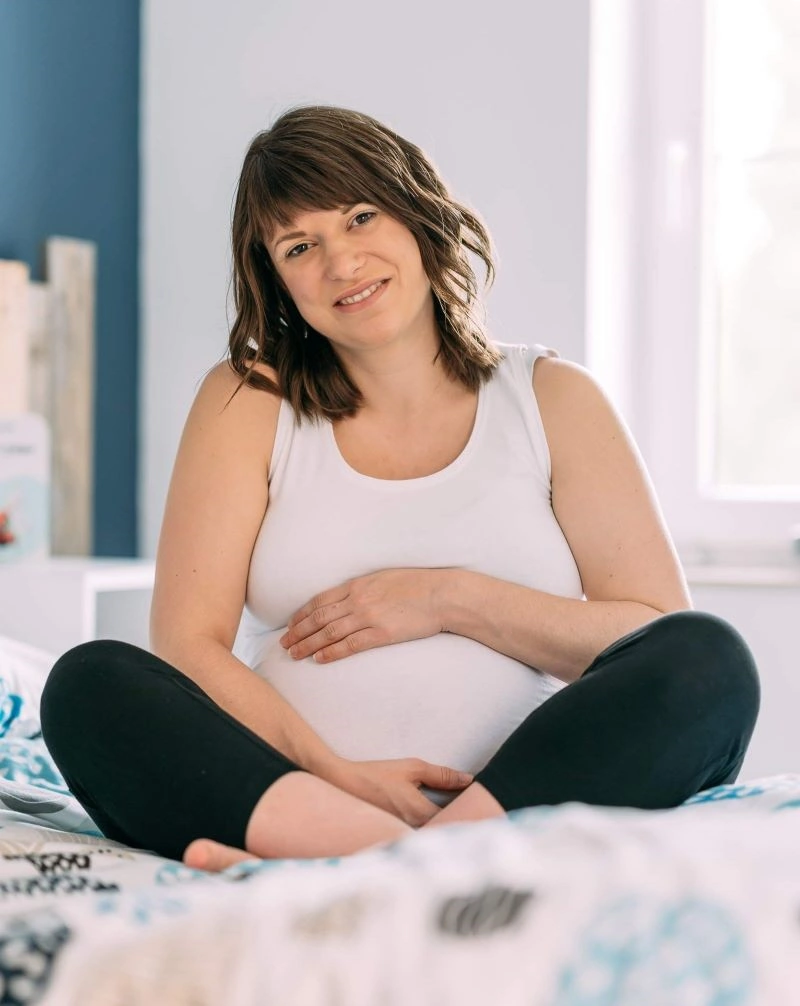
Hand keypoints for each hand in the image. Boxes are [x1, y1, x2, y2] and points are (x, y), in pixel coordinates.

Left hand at [279, 568, 448, 662]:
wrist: (442, 594)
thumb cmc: (418, 585)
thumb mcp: (384, 578)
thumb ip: (364, 588)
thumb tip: (349, 597)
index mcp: (358, 584)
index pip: (320, 600)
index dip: (302, 614)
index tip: (291, 624)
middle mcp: (358, 600)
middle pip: (318, 617)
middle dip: (298, 631)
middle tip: (284, 643)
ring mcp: (369, 616)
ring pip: (328, 632)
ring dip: (308, 645)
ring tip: (294, 654)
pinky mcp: (382, 633)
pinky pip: (350, 645)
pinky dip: (331, 653)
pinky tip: (319, 660)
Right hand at [328, 757, 473, 827]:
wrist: (342, 784)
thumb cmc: (377, 774)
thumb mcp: (412, 768)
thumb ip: (442, 775)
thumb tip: (469, 779)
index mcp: (419, 813)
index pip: (455, 820)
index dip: (470, 814)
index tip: (481, 806)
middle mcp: (412, 830)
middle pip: (445, 833)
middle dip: (459, 824)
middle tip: (472, 812)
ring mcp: (401, 837)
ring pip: (432, 837)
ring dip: (443, 829)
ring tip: (453, 817)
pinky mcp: (393, 838)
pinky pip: (418, 838)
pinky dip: (428, 832)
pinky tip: (432, 824)